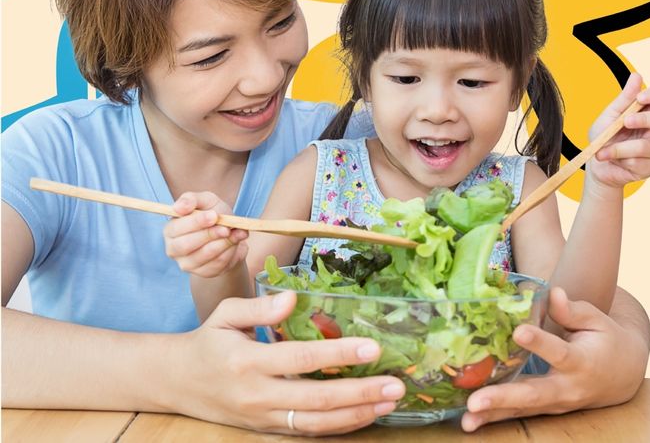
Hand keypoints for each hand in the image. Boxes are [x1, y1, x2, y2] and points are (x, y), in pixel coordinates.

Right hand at [163, 192, 247, 276]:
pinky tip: (236, 241)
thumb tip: (179, 207)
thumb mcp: (205, 201)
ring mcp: (187, 264)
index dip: (196, 222)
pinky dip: (230, 251)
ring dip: (223, 242)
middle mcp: (174, 249)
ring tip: (236, 232)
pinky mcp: (204, 272)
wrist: (230, 233)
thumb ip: (191, 199)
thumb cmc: (213, 214)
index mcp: (171, 229)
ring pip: (204, 255)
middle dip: (209, 234)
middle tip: (226, 228)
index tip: (214, 215)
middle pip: (186, 245)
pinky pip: (217, 264)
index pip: (177, 228)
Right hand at [164, 291, 405, 435]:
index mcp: (247, 361)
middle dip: (359, 393)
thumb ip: (259, 308)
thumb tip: (293, 298)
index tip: (372, 348)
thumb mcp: (225, 314)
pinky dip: (337, 426)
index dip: (338, 355)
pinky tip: (364, 415)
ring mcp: (262, 417)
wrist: (178, 382)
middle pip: (315, 399)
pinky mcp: (267, 429)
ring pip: (315, 423)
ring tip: (388, 403)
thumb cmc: (207, 342)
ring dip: (356, 415)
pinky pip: (306, 431)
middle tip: (395, 385)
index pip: (300, 359)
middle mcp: (257, 395)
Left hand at [461, 288, 647, 431]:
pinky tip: (470, 421)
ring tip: (467, 419)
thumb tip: (554, 293)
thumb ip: (573, 310)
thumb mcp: (596, 321)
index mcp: (581, 362)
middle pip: (534, 394)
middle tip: (475, 401)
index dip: (540, 342)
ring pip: (522, 410)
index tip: (519, 332)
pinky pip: (517, 414)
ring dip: (492, 415)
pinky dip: (493, 418)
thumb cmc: (604, 340)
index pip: (559, 352)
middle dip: (503, 398)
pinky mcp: (544, 409)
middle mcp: (566, 387)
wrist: (621, 376)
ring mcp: (554, 403)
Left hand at [588, 72, 649, 188]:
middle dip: (646, 119)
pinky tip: (611, 160)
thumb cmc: (604, 138)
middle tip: (625, 121)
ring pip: (645, 145)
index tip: (640, 96)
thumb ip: (624, 99)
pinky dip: (618, 159)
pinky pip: (637, 161)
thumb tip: (636, 75)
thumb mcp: (609, 116)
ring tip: (602, 151)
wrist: (595, 167)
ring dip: (620, 147)